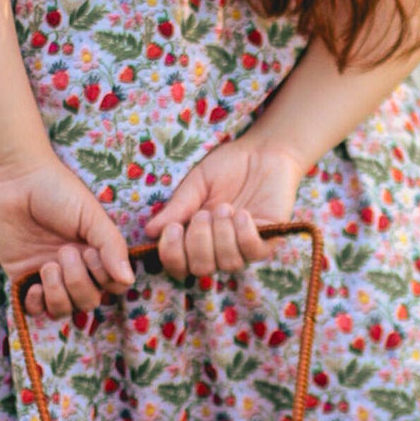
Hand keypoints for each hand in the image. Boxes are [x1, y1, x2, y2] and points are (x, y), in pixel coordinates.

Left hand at [0, 156, 132, 316]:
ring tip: (48, 265)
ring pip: (63, 309)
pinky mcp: (22, 277)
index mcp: (97, 253)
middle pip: (88, 301)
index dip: (105, 278)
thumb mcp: (92, 216)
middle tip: (64, 251)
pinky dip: (37, 303)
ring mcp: (49, 275)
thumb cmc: (57, 191)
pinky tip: (34, 284)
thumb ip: (112, 247)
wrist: (15, 180)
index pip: (113, 286)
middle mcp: (76, 268)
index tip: (90, 251)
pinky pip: (35, 309)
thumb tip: (127, 280)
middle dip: (78, 282)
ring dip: (59, 294)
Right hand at [144, 130, 305, 280]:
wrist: (263, 151)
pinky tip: (242, 214)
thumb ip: (177, 207)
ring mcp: (245, 247)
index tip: (172, 228)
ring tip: (226, 207)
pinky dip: (243, 234)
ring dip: (221, 235)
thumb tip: (150, 231)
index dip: (172, 254)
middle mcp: (220, 248)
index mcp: (196, 237)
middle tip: (203, 213)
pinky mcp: (269, 240)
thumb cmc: (228, 167)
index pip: (179, 266)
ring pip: (227, 263)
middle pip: (201, 269)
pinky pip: (253, 252)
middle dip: (198, 242)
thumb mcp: (196, 184)